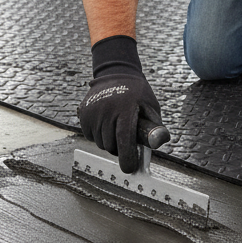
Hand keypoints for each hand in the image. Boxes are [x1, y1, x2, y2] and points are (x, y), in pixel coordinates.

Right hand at [77, 36, 168, 172]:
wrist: (116, 74)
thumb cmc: (137, 94)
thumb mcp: (151, 106)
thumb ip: (154, 126)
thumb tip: (158, 144)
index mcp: (125, 109)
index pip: (124, 139)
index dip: (126, 157)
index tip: (128, 168)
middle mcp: (106, 110)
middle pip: (110, 145)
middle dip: (119, 148)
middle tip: (126, 139)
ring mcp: (93, 111)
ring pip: (100, 142)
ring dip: (108, 142)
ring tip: (116, 127)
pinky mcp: (83, 113)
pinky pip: (90, 136)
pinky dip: (98, 135)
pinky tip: (106, 123)